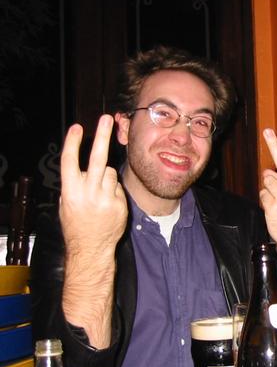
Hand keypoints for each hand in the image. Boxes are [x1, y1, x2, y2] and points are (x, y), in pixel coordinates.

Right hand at [59, 115, 127, 347]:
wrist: (91, 247)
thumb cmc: (77, 223)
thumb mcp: (67, 203)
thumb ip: (74, 184)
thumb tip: (81, 165)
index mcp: (70, 191)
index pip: (70, 162)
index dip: (73, 143)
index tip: (77, 127)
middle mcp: (88, 192)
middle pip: (97, 158)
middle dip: (102, 136)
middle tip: (107, 119)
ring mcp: (105, 198)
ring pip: (110, 172)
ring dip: (106, 177)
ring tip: (99, 194)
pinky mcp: (119, 203)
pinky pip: (118, 186)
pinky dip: (113, 191)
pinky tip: (108, 205)